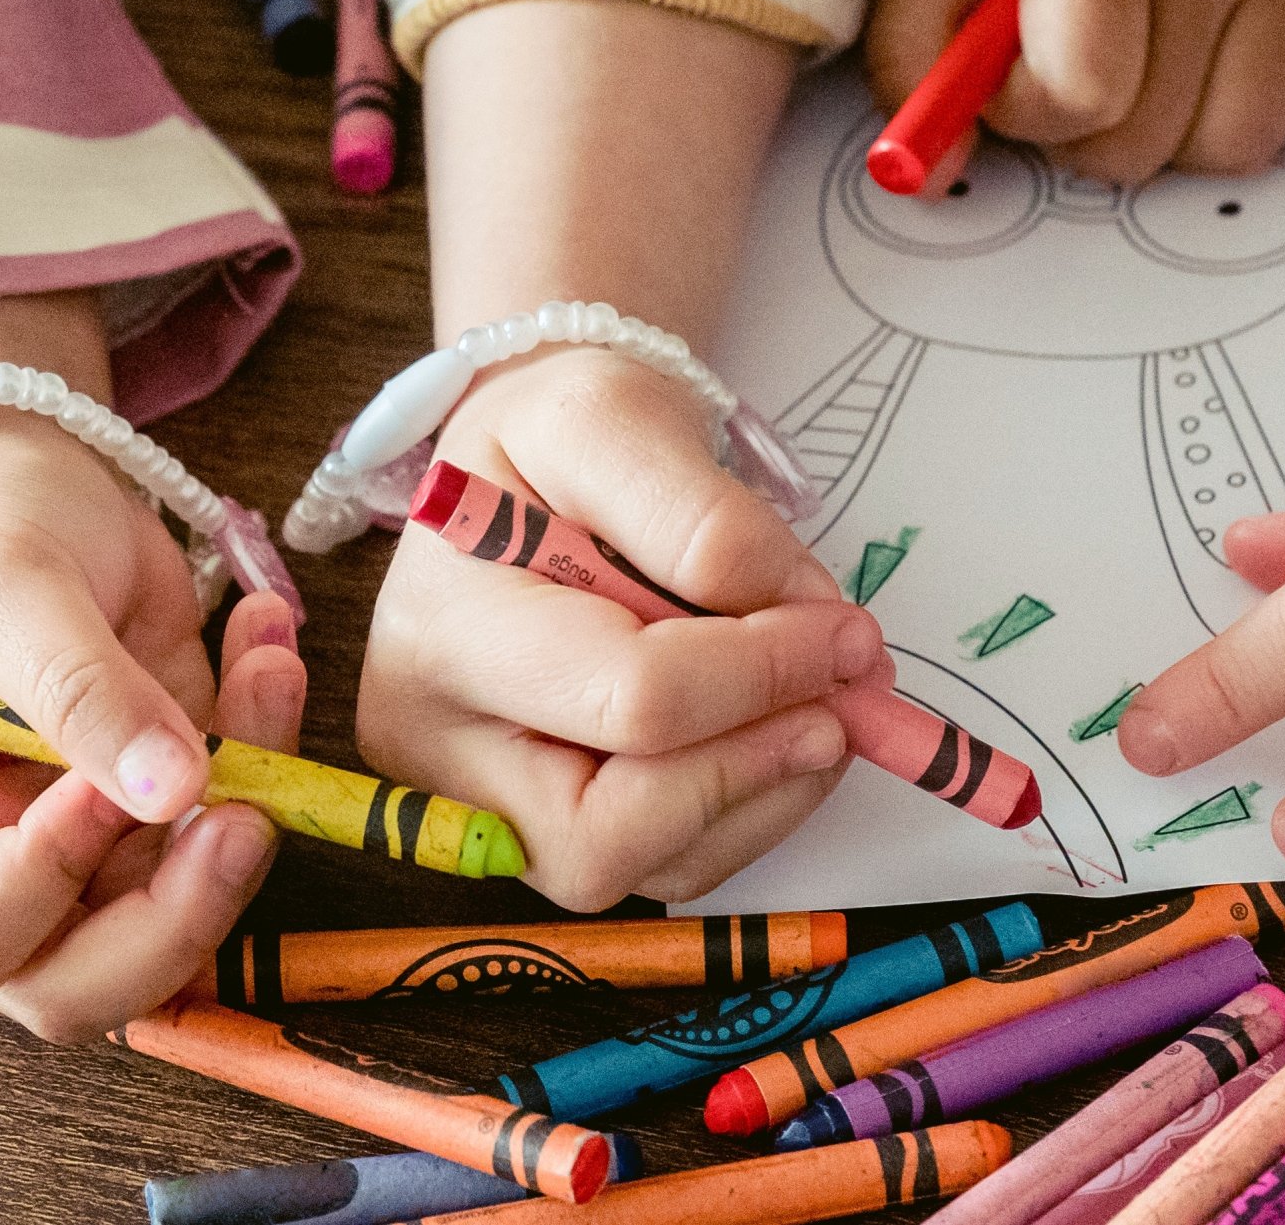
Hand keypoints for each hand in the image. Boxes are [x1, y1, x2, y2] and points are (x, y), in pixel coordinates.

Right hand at [0, 296, 299, 1041]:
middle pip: (82, 984)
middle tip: (245, 821)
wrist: (31, 472)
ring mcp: (96, 842)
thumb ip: (78, 692)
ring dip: (255, 806)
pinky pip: (244, 817)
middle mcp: (2, 861)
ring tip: (264, 664)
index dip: (48, 884)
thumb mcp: (10, 588)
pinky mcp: (174, 803)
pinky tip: (266, 640)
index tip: (103, 782)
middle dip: (179, 919)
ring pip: (185, 914)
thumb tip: (173, 792)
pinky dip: (277, 739)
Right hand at [359, 348, 882, 909]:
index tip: (846, 633)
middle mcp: (438, 746)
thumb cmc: (553, 440)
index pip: (626, 700)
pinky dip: (745, 810)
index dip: (761, 675)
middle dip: (750, 768)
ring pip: (645, 869)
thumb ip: (702, 516)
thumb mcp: (614, 415)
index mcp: (443, 634)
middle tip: (841, 703)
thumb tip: (798, 623)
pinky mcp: (539, 833)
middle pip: (605, 836)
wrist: (523, 471)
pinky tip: (772, 734)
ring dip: (763, 794)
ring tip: (818, 704)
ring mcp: (483, 806)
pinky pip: (665, 867)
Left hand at [863, 0, 1284, 182]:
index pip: (1084, 94)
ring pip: (1241, 142)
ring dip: (1180, 127)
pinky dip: (1272, 98)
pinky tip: (1222, 43)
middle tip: (1069, 55)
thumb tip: (931, 162)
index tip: (1008, 70)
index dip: (1026, 106)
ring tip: (1146, 55)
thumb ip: (921, 32)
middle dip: (1090, 126)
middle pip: (1150, 140)